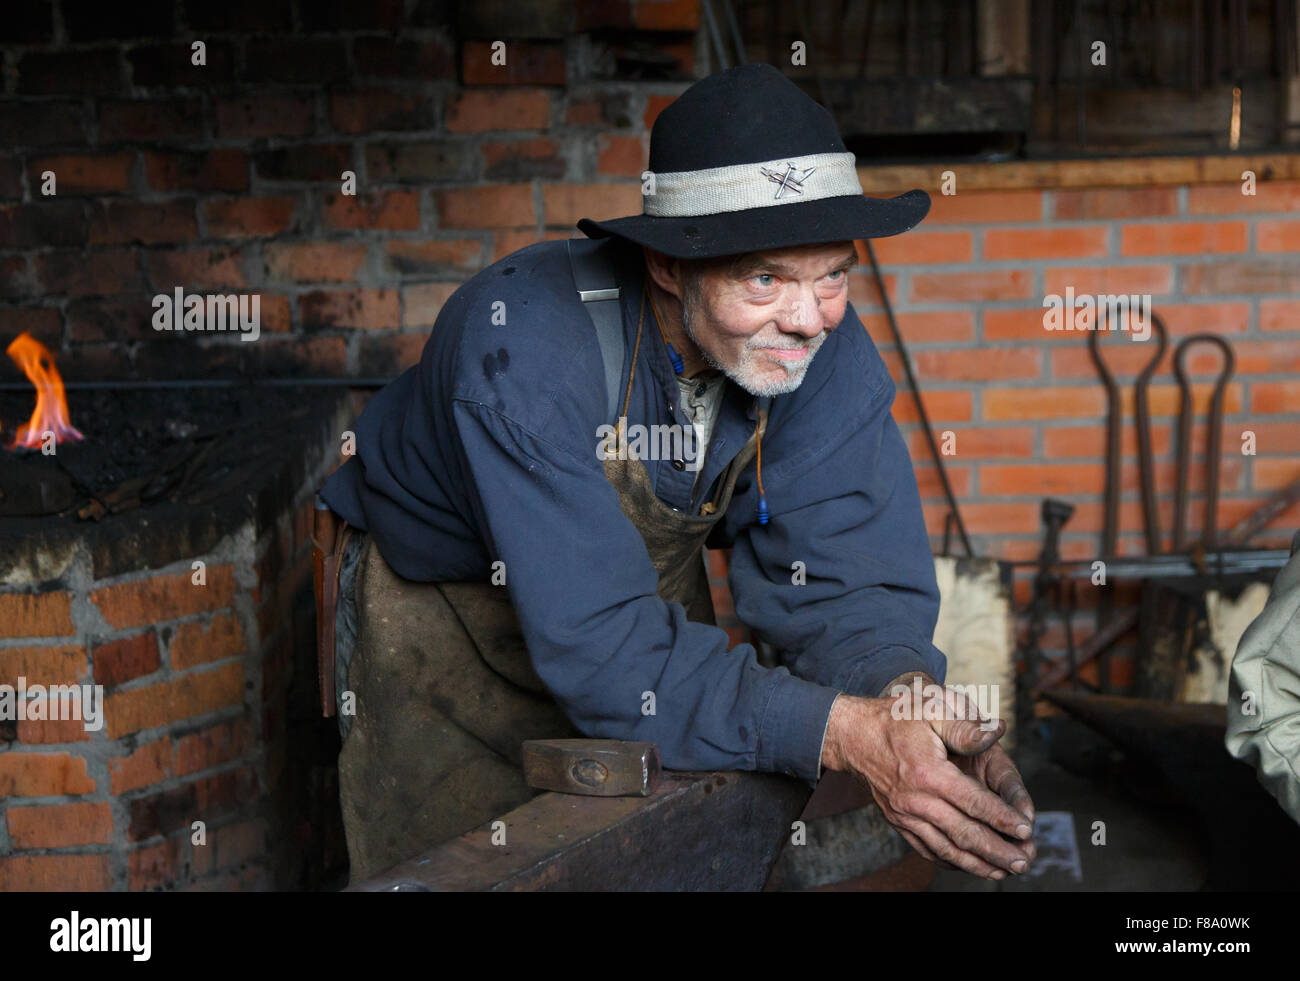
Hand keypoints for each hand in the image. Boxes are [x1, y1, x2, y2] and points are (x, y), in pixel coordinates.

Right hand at [821, 679, 1035, 879]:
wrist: (853, 735)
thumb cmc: (897, 717)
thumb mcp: (932, 708)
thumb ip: (966, 726)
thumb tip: (999, 731)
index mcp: (929, 773)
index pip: (974, 803)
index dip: (1003, 819)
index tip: (1027, 831)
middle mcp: (915, 800)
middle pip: (963, 834)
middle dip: (997, 851)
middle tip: (1023, 864)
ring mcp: (904, 815)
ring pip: (946, 848)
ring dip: (977, 864)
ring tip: (1004, 873)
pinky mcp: (897, 821)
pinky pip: (927, 849)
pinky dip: (951, 861)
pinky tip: (970, 866)